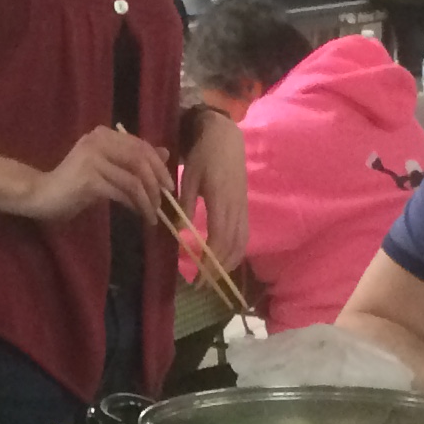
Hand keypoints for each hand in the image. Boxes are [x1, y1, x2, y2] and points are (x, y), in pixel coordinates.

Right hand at [16, 127, 177, 229]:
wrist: (42, 194)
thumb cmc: (74, 183)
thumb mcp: (107, 168)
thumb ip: (132, 159)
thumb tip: (165, 153)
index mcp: (104, 135)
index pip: (140, 145)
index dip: (159, 165)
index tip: (168, 185)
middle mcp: (98, 141)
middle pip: (140, 159)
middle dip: (157, 182)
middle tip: (164, 202)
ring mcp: (93, 159)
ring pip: (133, 178)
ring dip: (147, 199)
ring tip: (152, 215)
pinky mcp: (90, 179)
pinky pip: (122, 192)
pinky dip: (136, 205)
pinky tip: (140, 216)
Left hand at [179, 107, 249, 277]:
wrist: (226, 139)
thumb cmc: (203, 156)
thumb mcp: (188, 177)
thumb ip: (184, 204)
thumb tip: (178, 231)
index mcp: (220, 200)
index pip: (218, 239)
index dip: (209, 262)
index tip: (197, 277)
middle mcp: (236, 208)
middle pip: (232, 247)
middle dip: (218, 270)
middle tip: (201, 285)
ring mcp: (243, 208)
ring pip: (241, 244)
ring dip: (228, 264)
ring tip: (213, 277)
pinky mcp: (244, 208)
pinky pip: (244, 235)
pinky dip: (236, 252)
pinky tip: (224, 260)